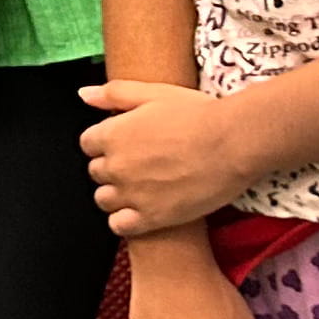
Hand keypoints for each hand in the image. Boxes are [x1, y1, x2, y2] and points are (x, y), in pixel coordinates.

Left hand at [78, 80, 261, 235]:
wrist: (233, 143)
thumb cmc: (197, 114)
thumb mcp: (154, 93)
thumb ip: (114, 93)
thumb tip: (85, 94)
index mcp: (113, 134)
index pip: (87, 143)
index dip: (106, 141)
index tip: (126, 141)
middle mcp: (116, 166)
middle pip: (96, 171)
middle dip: (113, 166)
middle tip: (141, 161)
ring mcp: (132, 195)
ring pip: (104, 199)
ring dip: (117, 193)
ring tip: (143, 185)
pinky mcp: (151, 218)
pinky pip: (119, 225)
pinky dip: (125, 219)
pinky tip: (143, 209)